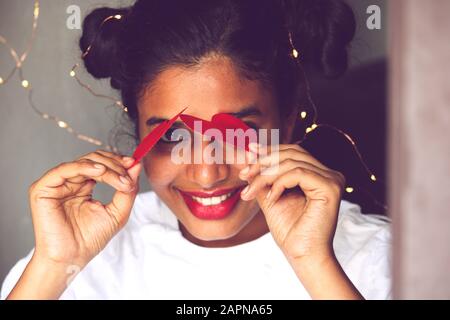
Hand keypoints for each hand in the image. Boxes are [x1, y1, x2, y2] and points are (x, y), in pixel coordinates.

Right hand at [28, 150, 141, 268]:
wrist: (72, 258)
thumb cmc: (91, 239)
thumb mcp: (117, 212)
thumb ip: (127, 190)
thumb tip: (136, 165)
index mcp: (84, 185)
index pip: (101, 164)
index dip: (118, 162)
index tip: (134, 163)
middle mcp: (70, 182)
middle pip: (93, 159)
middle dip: (114, 165)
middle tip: (128, 175)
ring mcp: (56, 184)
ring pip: (83, 162)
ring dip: (106, 168)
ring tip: (120, 180)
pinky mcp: (43, 188)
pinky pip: (64, 169)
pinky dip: (84, 167)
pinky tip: (100, 171)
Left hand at [239, 143, 345, 262]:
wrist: (302, 255)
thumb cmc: (290, 231)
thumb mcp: (271, 198)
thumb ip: (264, 178)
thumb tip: (250, 157)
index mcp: (319, 174)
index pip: (293, 152)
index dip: (270, 150)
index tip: (249, 152)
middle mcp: (329, 174)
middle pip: (292, 153)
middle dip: (264, 162)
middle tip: (244, 174)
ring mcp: (332, 179)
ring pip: (291, 163)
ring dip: (266, 175)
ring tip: (251, 190)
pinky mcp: (330, 187)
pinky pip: (297, 173)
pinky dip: (279, 183)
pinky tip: (272, 198)